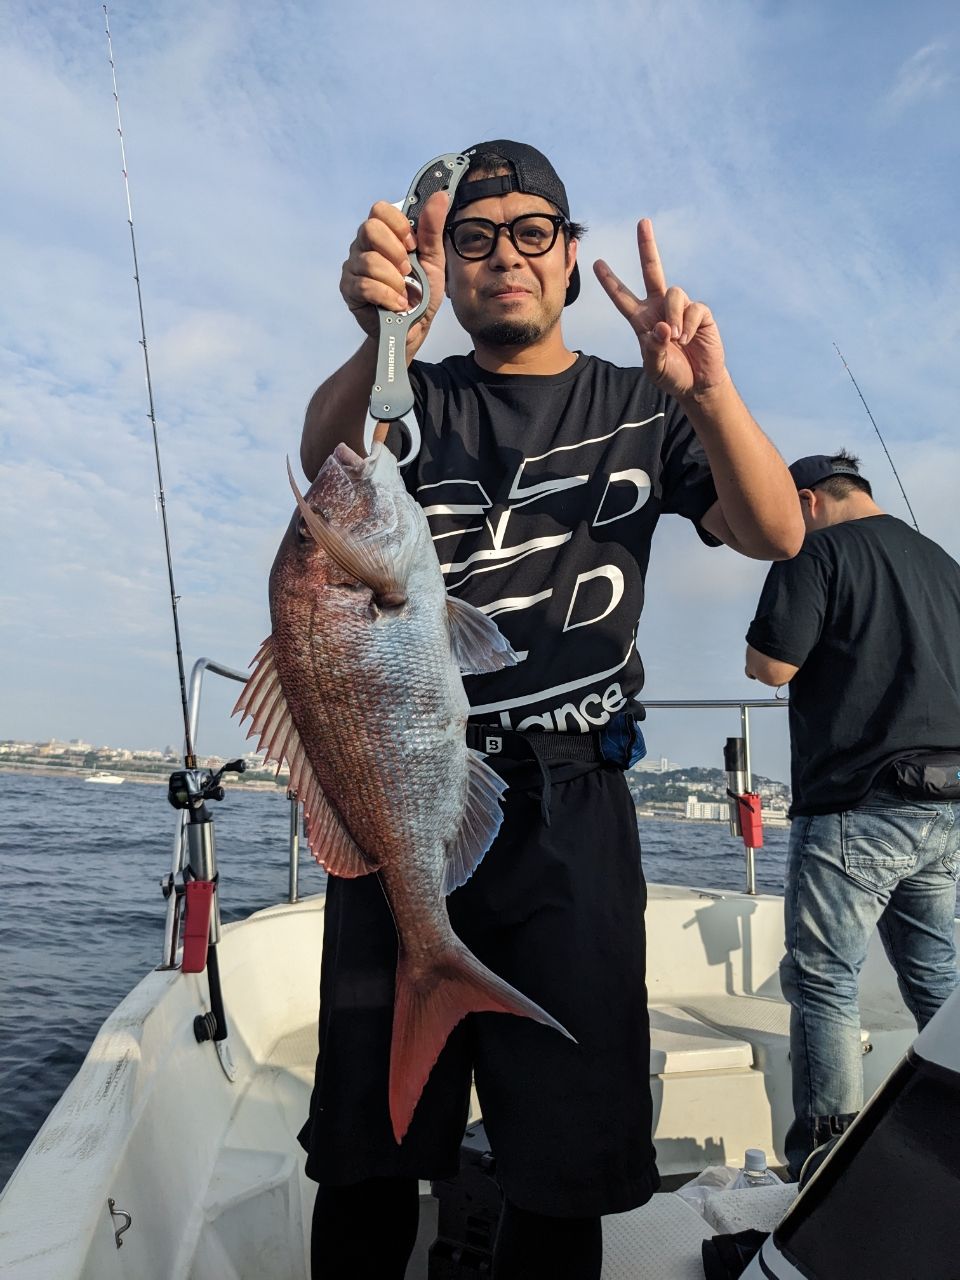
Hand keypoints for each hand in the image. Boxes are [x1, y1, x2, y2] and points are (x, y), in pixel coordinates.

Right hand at [340, 191, 448, 357]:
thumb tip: (440, 197)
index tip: (413, 245)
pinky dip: (387, 296)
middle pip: (369, 229)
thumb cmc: (421, 294)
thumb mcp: (434, 260)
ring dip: (394, 281)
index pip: (380, 210)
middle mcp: (364, 246)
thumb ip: (432, 230)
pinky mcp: (349, 289)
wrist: (412, 329)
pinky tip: (396, 304)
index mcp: (384, 235)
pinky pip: (364, 285)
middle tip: (407, 270)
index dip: (398, 226)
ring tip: (405, 294)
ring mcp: (353, 267)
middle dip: (395, 252)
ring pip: (369, 261)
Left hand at [593, 219, 726, 399]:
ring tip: (676, 338)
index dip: (610, 281)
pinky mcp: (701, 313)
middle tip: (643, 222)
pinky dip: (689, 325)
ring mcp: (681, 308)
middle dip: (647, 246)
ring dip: (673, 316)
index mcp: (642, 319)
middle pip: (652, 270)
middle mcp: (659, 307)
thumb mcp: (654, 367)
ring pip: (674, 293)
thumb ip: (653, 349)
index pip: (622, 297)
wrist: (698, 383)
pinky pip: (694, 308)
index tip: (596, 263)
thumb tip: (663, 326)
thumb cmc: (672, 375)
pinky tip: (689, 339)